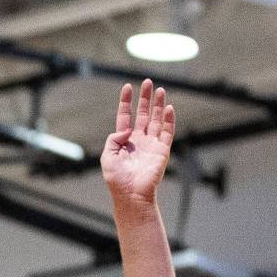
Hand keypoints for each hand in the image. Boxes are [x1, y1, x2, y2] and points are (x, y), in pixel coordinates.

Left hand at [100, 79, 175, 204]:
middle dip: (145, 98)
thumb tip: (126, 129)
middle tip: (148, 82)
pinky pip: (167, 132)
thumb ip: (113, 139)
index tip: (127, 87)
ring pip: (156, 120)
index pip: (125, 116)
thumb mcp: (107, 156)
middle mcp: (138, 140)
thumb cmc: (116, 179)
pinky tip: (169, 108)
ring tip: (161, 90)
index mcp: (123, 140)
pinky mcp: (162, 150)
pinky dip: (169, 120)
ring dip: (159, 105)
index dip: (126, 102)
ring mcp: (151, 144)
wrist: (131, 194)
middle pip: (143, 114)